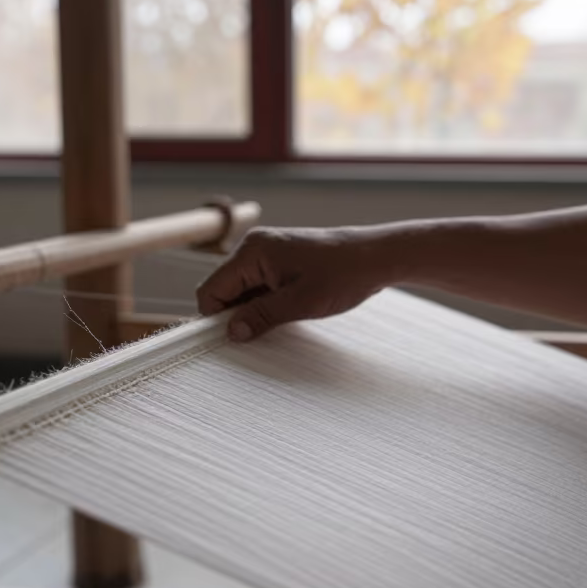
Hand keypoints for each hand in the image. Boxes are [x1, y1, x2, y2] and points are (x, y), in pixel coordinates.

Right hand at [196, 226, 396, 340]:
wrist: (375, 256)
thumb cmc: (343, 274)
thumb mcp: (301, 303)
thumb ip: (261, 316)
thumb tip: (232, 332)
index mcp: (253, 251)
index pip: (211, 290)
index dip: (216, 318)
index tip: (231, 340)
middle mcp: (254, 247)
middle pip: (223, 289)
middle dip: (236, 315)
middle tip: (261, 333)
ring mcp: (266, 252)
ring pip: (241, 290)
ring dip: (253, 310)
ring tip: (281, 319)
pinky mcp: (278, 259)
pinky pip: (257, 285)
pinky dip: (264, 302)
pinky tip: (285, 312)